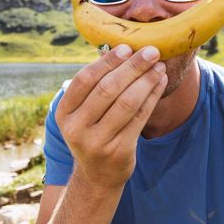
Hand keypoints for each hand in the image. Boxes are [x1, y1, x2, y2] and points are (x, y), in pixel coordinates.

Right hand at [56, 44, 167, 190]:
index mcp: (64, 113)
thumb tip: (122, 50)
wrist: (97, 175)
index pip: (84, 80)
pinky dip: (152, 96)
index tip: (127, 47)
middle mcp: (76, 128)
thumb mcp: (82, 114)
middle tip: (151, 51)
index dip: (106, 62)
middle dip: (132, 67)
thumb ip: (94, 87)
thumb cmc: (93, 132)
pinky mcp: (119, 151)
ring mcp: (97, 142)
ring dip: (146, 80)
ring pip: (127, 103)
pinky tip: (159, 82)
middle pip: (108, 89)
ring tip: (159, 66)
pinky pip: (140, 118)